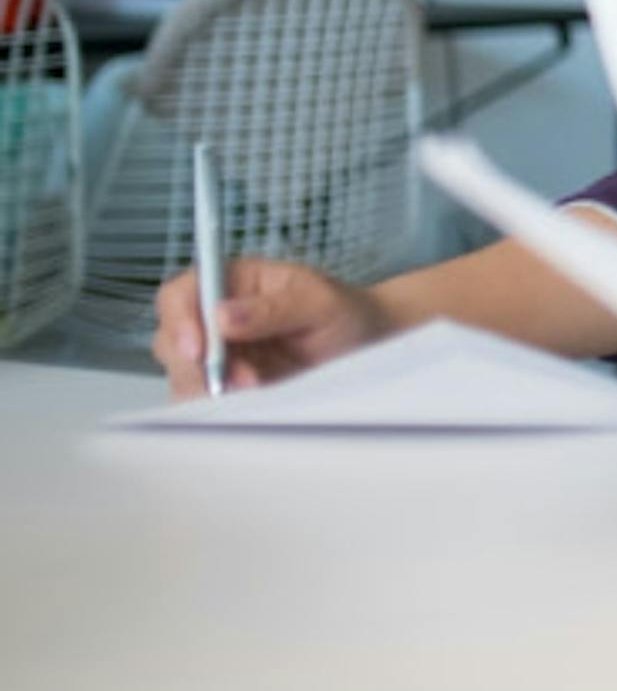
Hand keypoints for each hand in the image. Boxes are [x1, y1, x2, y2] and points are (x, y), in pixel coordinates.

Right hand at [151, 258, 395, 397]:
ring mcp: (218, 354)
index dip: (179, 319)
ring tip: (258, 391)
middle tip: (244, 381)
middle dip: (200, 366)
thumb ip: (274, 307)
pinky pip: (203, 400)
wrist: (370, 346)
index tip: (199, 350)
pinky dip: (218, 408)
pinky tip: (250, 405)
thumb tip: (222, 316)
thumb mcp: (320, 302)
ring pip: (183, 375)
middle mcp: (214, 317)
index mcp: (232, 282)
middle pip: (172, 340)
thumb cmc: (345, 313)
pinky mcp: (227, 385)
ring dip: (211, 390)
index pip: (181, 293)